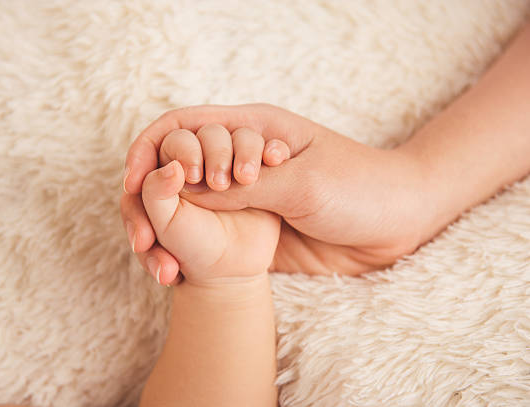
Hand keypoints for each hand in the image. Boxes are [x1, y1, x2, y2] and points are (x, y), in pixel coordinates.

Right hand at [121, 104, 426, 280]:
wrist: (396, 225)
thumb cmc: (360, 188)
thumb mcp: (300, 182)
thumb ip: (244, 189)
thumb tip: (187, 195)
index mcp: (253, 127)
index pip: (184, 126)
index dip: (151, 148)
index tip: (135, 181)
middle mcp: (240, 158)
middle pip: (176, 164)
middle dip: (151, 191)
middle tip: (150, 229)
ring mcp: (243, 195)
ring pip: (186, 202)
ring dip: (164, 225)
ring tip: (157, 258)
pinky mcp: (250, 226)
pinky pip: (208, 231)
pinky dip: (184, 246)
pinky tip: (175, 269)